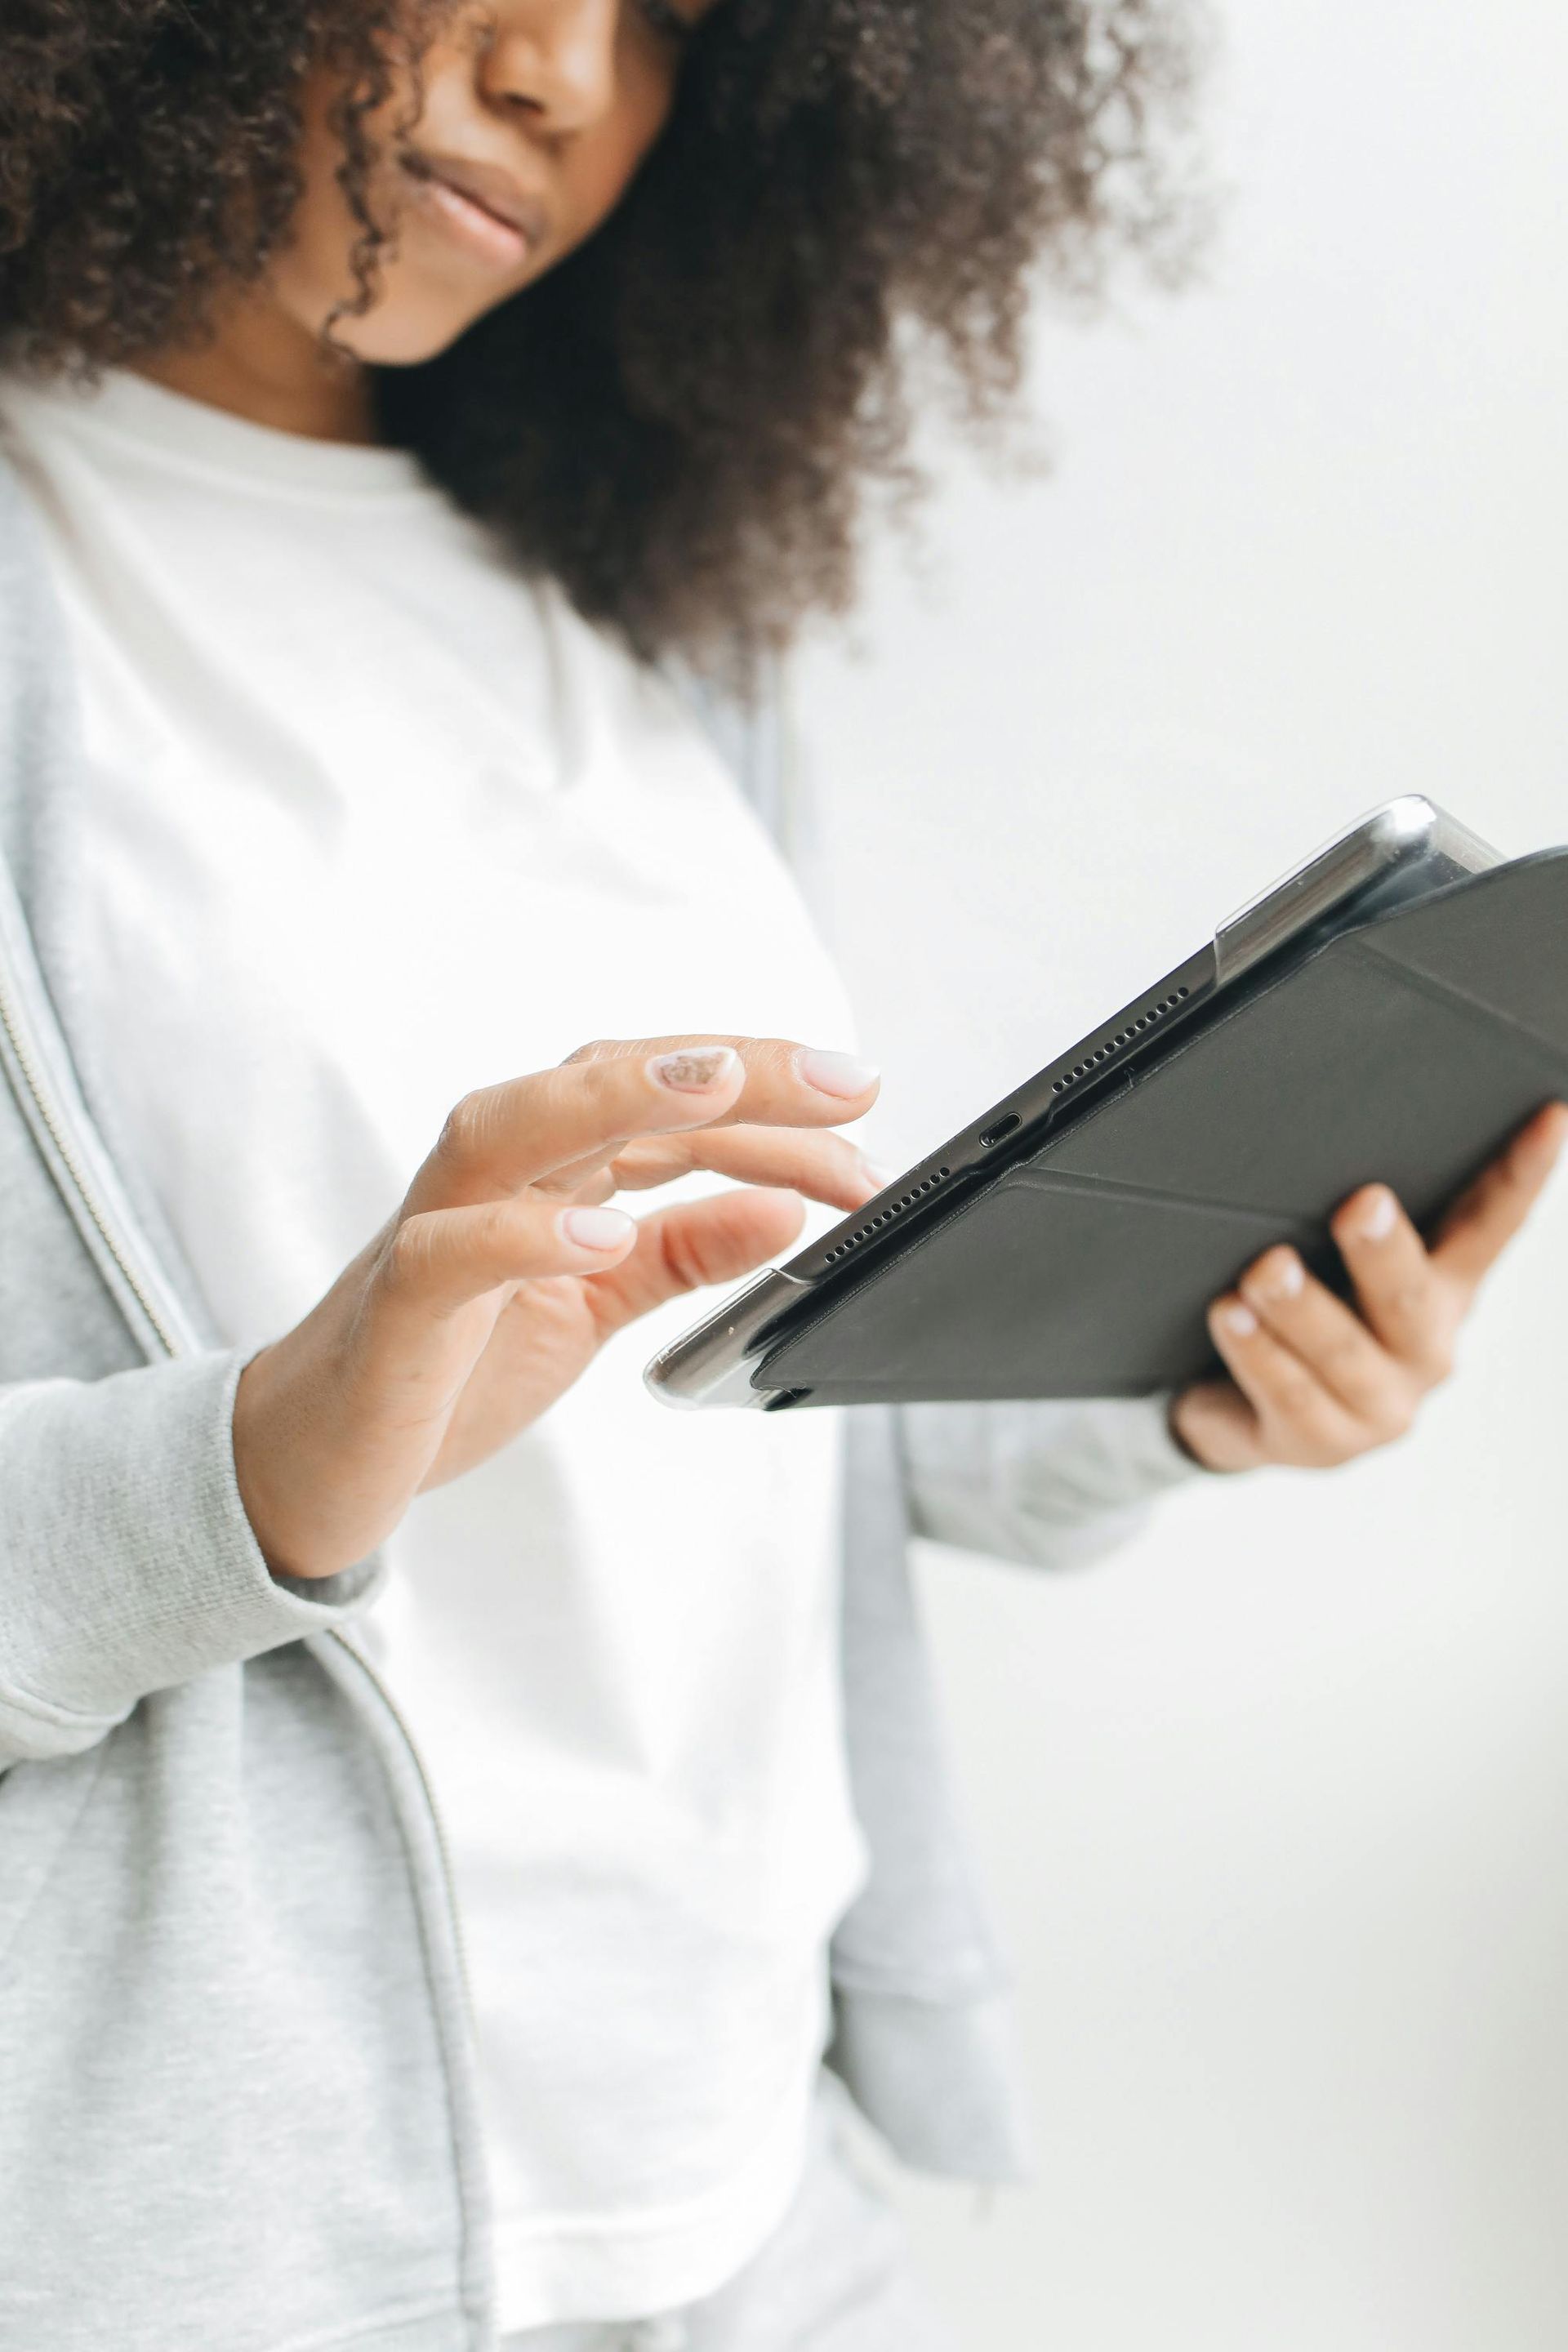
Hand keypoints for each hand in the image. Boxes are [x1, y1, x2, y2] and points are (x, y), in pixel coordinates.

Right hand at [233, 1037, 879, 1579]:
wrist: (309, 1457)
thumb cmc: (450, 1363)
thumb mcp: (595, 1307)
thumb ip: (682, 1253)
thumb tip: (787, 1213)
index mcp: (550, 1169)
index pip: (669, 1103)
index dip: (769, 1097)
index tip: (862, 1104)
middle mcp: (493, 1173)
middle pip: (607, 1083)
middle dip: (729, 1070)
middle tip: (842, 1082)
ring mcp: (437, 1226)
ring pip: (514, 1128)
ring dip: (618, 1097)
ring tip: (723, 1087)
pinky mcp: (398, 1303)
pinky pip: (453, 1251)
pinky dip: (527, 1235)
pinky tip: (604, 1235)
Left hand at [1170, 1103, 1567, 1473]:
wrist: (1248, 1414)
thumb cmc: (1307, 1314)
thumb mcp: (1341, 1264)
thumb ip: (1355, 1219)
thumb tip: (1324, 1131)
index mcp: (1444, 1291)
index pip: (1489, 1228)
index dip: (1522, 1176)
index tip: (1550, 1117)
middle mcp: (1425, 1349)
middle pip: (1411, 1297)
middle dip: (1384, 1251)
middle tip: (1362, 1202)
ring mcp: (1378, 1406)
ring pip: (1340, 1350)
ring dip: (1301, 1306)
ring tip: (1266, 1269)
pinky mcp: (1319, 1444)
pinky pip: (1288, 1392)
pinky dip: (1256, 1350)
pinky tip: (1230, 1314)